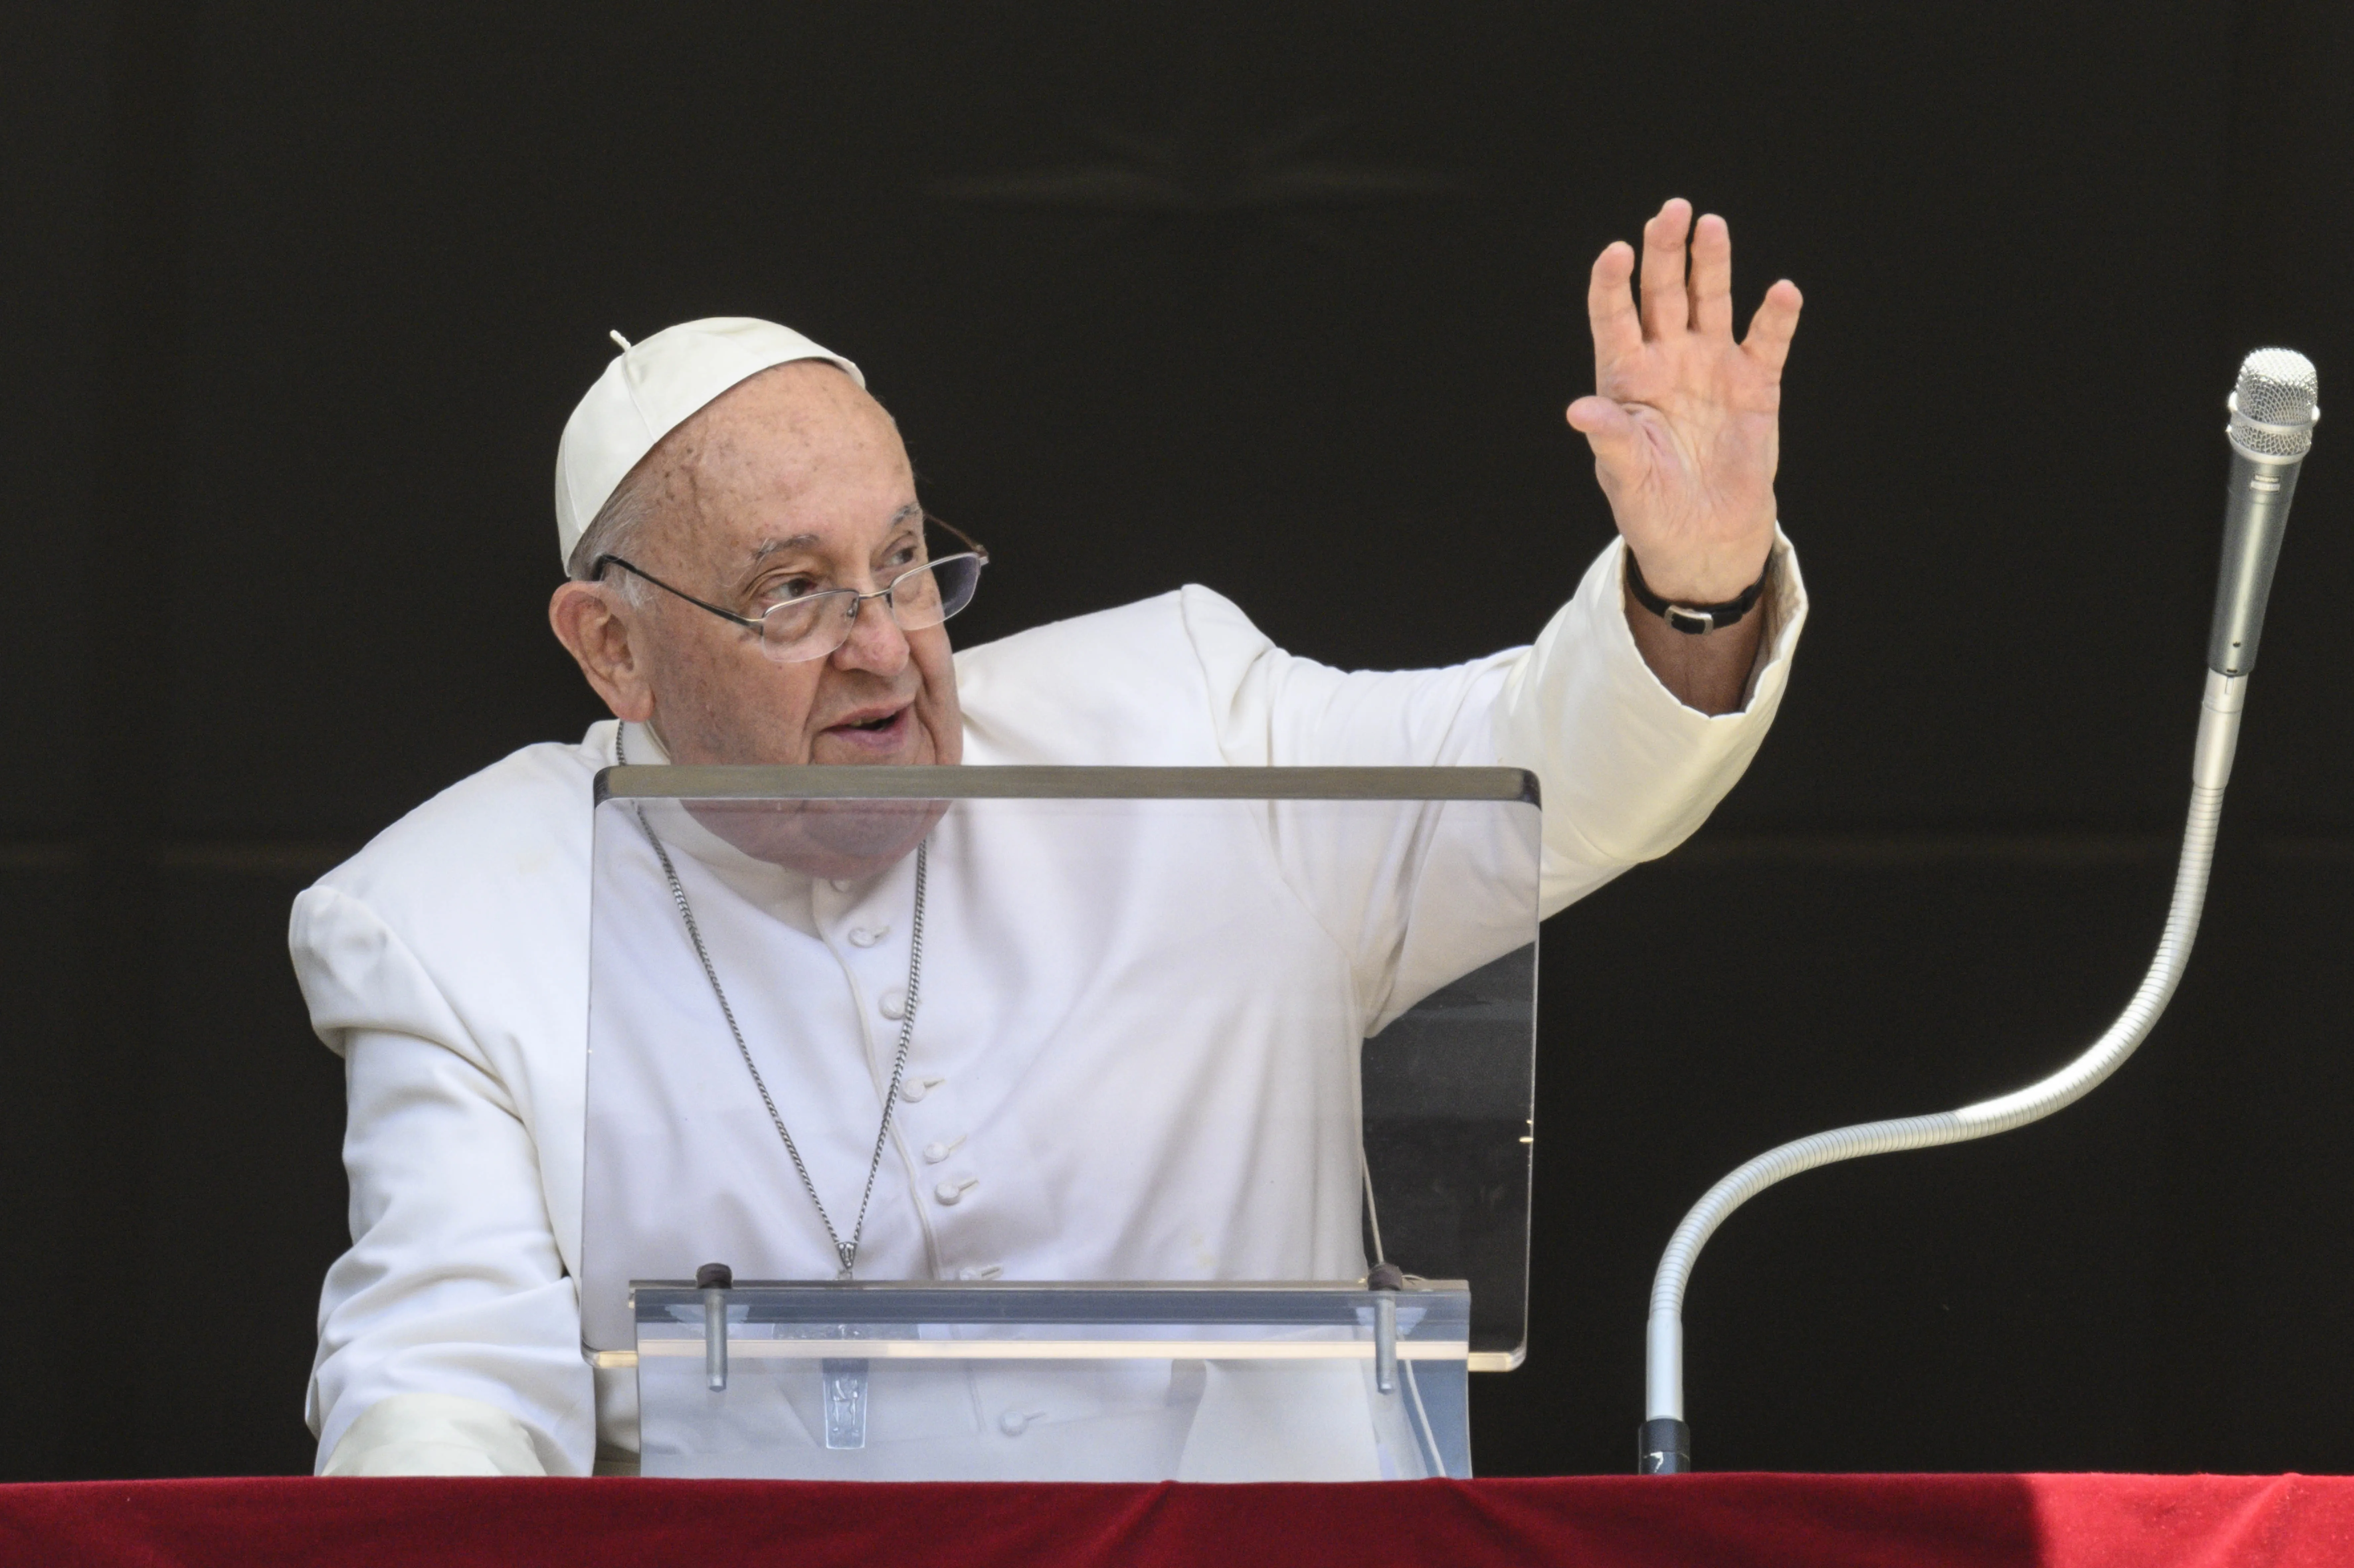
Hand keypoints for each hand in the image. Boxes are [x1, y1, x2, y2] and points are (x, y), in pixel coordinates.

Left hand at [1568, 198, 1800, 603]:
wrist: (1702, 534)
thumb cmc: (1651, 503)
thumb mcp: (1624, 474)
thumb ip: (1609, 438)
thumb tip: (1578, 411)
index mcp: (1627, 377)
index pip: (1614, 318)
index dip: (1612, 284)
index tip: (1615, 253)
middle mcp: (1668, 360)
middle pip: (1663, 294)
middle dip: (1665, 252)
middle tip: (1670, 210)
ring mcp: (1712, 366)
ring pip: (1710, 302)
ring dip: (1711, 265)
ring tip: (1711, 227)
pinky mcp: (1756, 383)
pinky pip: (1767, 341)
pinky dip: (1774, 317)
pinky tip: (1780, 291)